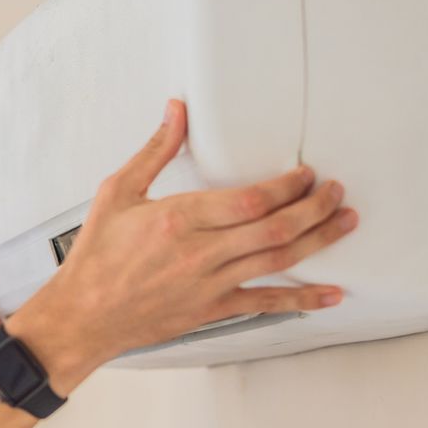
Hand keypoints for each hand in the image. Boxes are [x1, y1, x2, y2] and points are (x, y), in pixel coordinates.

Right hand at [13, 98, 357, 388]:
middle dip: (315, 208)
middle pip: (274, 228)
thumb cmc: (96, 257)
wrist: (82, 316)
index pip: (249, 199)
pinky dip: (303, 300)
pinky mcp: (211, 310)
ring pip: (277, 260)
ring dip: (318, 240)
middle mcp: (199, 253)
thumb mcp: (118, 193)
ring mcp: (209, 285)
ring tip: (345, 222)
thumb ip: (155, 152)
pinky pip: (265, 303)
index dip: (286, 186)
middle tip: (337, 192)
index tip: (305, 174)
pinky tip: (331, 294)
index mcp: (178, 219)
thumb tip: (178, 111)